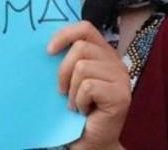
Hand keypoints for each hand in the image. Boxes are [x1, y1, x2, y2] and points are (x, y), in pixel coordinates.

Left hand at [49, 21, 129, 149]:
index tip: (48, 51)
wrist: (89, 141)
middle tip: (63, 92)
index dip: (65, 34)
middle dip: (63, 71)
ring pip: (82, 67)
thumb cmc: (76, 110)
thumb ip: (67, 58)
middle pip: (81, 48)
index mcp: (104, 54)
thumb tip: (46, 44)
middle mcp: (116, 63)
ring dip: (72, 90)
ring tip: (76, 103)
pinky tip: (84, 111)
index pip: (85, 28)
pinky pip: (88, 87)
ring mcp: (121, 79)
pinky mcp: (121, 95)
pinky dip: (79, 101)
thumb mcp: (69, 78)